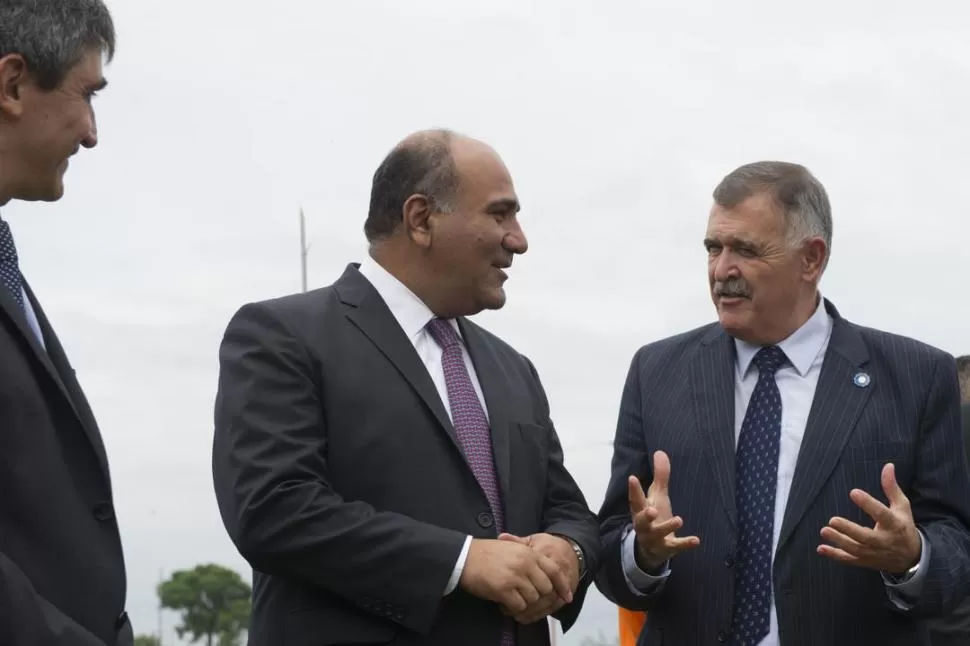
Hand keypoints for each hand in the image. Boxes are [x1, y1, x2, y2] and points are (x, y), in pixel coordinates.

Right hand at [458, 538, 571, 622]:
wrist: (465, 557)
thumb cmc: (487, 552)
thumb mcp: (512, 547)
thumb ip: (529, 557)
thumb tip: (545, 573)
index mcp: (529, 552)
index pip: (554, 571)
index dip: (562, 586)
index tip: (566, 597)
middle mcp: (525, 564)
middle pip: (545, 588)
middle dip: (538, 595)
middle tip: (526, 596)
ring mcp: (515, 577)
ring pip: (533, 598)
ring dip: (524, 602)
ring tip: (512, 598)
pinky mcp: (503, 589)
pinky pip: (519, 606)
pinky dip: (513, 608)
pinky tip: (504, 603)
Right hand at [629, 450, 699, 570]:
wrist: (651, 548)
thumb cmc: (654, 516)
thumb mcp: (657, 496)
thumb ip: (660, 476)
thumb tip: (660, 452)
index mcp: (640, 509)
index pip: (636, 499)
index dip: (633, 489)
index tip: (632, 478)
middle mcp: (644, 524)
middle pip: (642, 520)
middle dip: (646, 516)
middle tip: (651, 510)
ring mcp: (654, 538)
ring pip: (658, 533)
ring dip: (667, 526)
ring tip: (679, 519)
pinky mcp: (667, 548)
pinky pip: (675, 546)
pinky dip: (685, 544)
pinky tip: (696, 540)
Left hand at [818, 463, 921, 574]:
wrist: (911, 557)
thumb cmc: (903, 526)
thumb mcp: (902, 506)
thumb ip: (891, 487)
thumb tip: (888, 465)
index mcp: (894, 524)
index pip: (881, 514)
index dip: (868, 504)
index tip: (853, 492)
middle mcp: (884, 541)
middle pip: (866, 537)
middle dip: (849, 530)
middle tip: (832, 520)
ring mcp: (874, 553)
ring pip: (855, 549)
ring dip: (839, 541)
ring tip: (824, 530)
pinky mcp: (865, 561)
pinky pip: (849, 560)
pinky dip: (835, 555)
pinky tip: (820, 548)